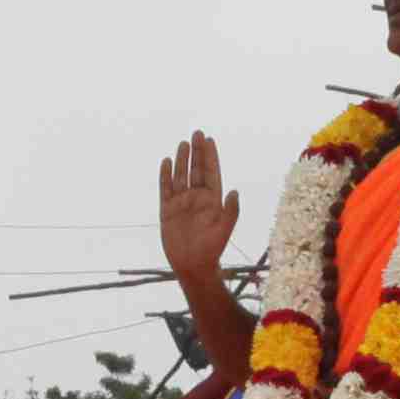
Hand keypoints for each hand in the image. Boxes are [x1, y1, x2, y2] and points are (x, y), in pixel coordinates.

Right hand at [153, 132, 240, 286]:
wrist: (193, 265)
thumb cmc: (212, 249)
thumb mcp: (224, 230)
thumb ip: (231, 211)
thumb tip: (234, 190)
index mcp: (212, 200)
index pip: (211, 172)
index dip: (210, 156)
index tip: (209, 140)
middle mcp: (197, 198)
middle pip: (196, 170)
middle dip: (197, 152)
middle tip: (197, 133)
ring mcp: (181, 203)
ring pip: (181, 176)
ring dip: (182, 160)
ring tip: (183, 143)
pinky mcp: (167, 210)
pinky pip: (165, 189)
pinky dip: (165, 175)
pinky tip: (167, 162)